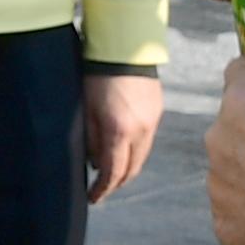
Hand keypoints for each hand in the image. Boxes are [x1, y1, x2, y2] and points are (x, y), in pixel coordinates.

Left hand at [83, 70, 160, 203]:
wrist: (124, 47)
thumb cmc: (96, 76)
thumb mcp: (86, 110)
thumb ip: (90, 140)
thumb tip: (94, 163)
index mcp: (120, 132)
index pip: (114, 172)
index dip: (103, 189)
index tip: (93, 197)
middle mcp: (141, 131)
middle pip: (132, 169)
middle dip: (117, 183)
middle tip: (103, 189)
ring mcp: (153, 121)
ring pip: (142, 156)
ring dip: (128, 168)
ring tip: (112, 171)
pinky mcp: (158, 111)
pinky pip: (148, 140)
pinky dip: (136, 151)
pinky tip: (124, 149)